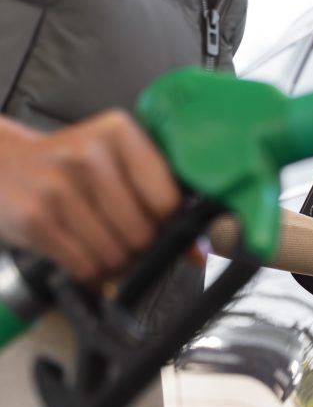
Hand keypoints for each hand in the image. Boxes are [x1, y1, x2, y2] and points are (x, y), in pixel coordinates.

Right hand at [0, 111, 179, 282]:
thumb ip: (160, 197)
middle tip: (126, 236)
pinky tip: (83, 253)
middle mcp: (89, 156)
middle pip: (143, 232)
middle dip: (141, 246)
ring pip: (116, 255)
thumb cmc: (71, 164)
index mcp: (120, 133)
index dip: (168, 222)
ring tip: (103, 243)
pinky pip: (86, 267)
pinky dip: (92, 272)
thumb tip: (199, 252)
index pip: (168, 199)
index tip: (160, 223)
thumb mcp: (116, 161)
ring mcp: (59, 188)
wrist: (1, 162)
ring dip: (116, 262)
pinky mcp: (37, 219)